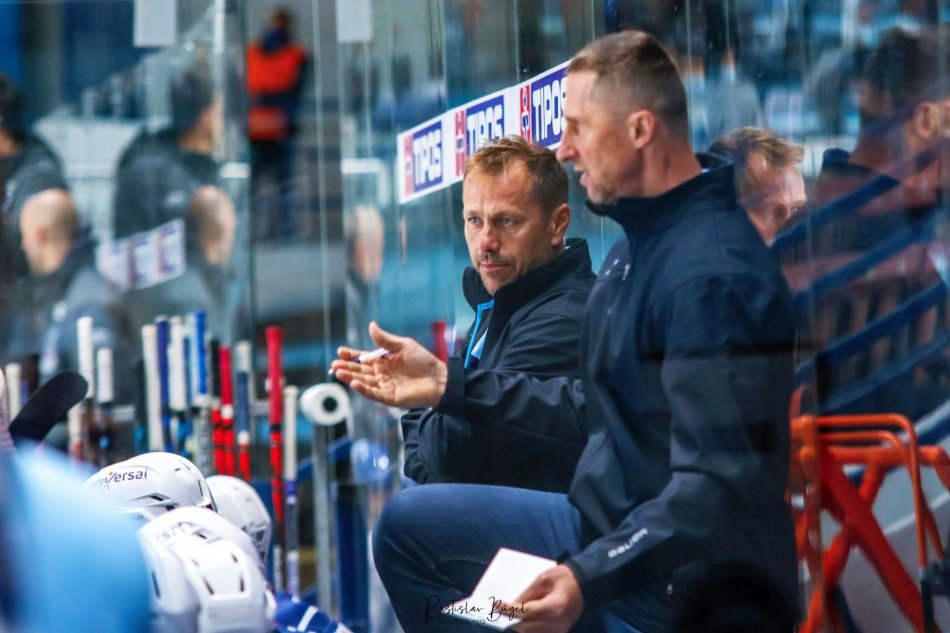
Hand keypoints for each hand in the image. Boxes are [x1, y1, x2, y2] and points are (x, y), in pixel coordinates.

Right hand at [330, 321, 447, 407]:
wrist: (439, 378)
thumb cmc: (422, 361)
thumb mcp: (403, 345)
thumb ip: (385, 339)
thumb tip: (370, 325)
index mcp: (384, 360)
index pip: (363, 357)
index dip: (352, 355)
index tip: (340, 352)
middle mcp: (382, 374)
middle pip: (360, 370)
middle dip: (347, 367)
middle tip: (334, 364)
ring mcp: (385, 386)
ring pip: (364, 382)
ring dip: (351, 377)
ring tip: (338, 372)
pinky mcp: (389, 397)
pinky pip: (374, 393)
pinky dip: (363, 389)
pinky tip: (354, 383)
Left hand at [504, 565, 583, 632]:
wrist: (585, 586)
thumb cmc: (565, 578)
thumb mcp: (544, 578)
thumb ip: (528, 593)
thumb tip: (512, 604)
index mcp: (555, 607)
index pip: (525, 613)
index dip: (508, 610)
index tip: (495, 604)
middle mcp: (557, 624)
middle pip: (525, 628)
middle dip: (511, 619)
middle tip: (498, 609)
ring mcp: (559, 631)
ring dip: (518, 625)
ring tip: (509, 613)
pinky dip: (528, 628)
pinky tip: (521, 619)